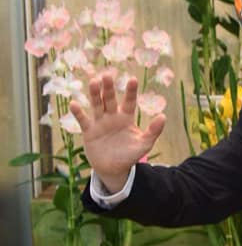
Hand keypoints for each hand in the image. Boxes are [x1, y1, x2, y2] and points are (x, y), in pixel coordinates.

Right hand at [69, 74, 164, 192]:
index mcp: (126, 117)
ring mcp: (100, 122)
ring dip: (94, 94)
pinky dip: (78, 112)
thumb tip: (163, 116)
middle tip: (107, 75)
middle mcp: (112, 116)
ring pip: (96, 105)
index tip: (133, 79)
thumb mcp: (144, 144)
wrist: (114, 169)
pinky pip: (83, 120)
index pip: (129, 101)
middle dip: (109, 88)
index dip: (131, 91)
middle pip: (110, 99)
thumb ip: (153, 131)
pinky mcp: (89, 131)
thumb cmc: (130, 155)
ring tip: (93, 82)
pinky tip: (74, 103)